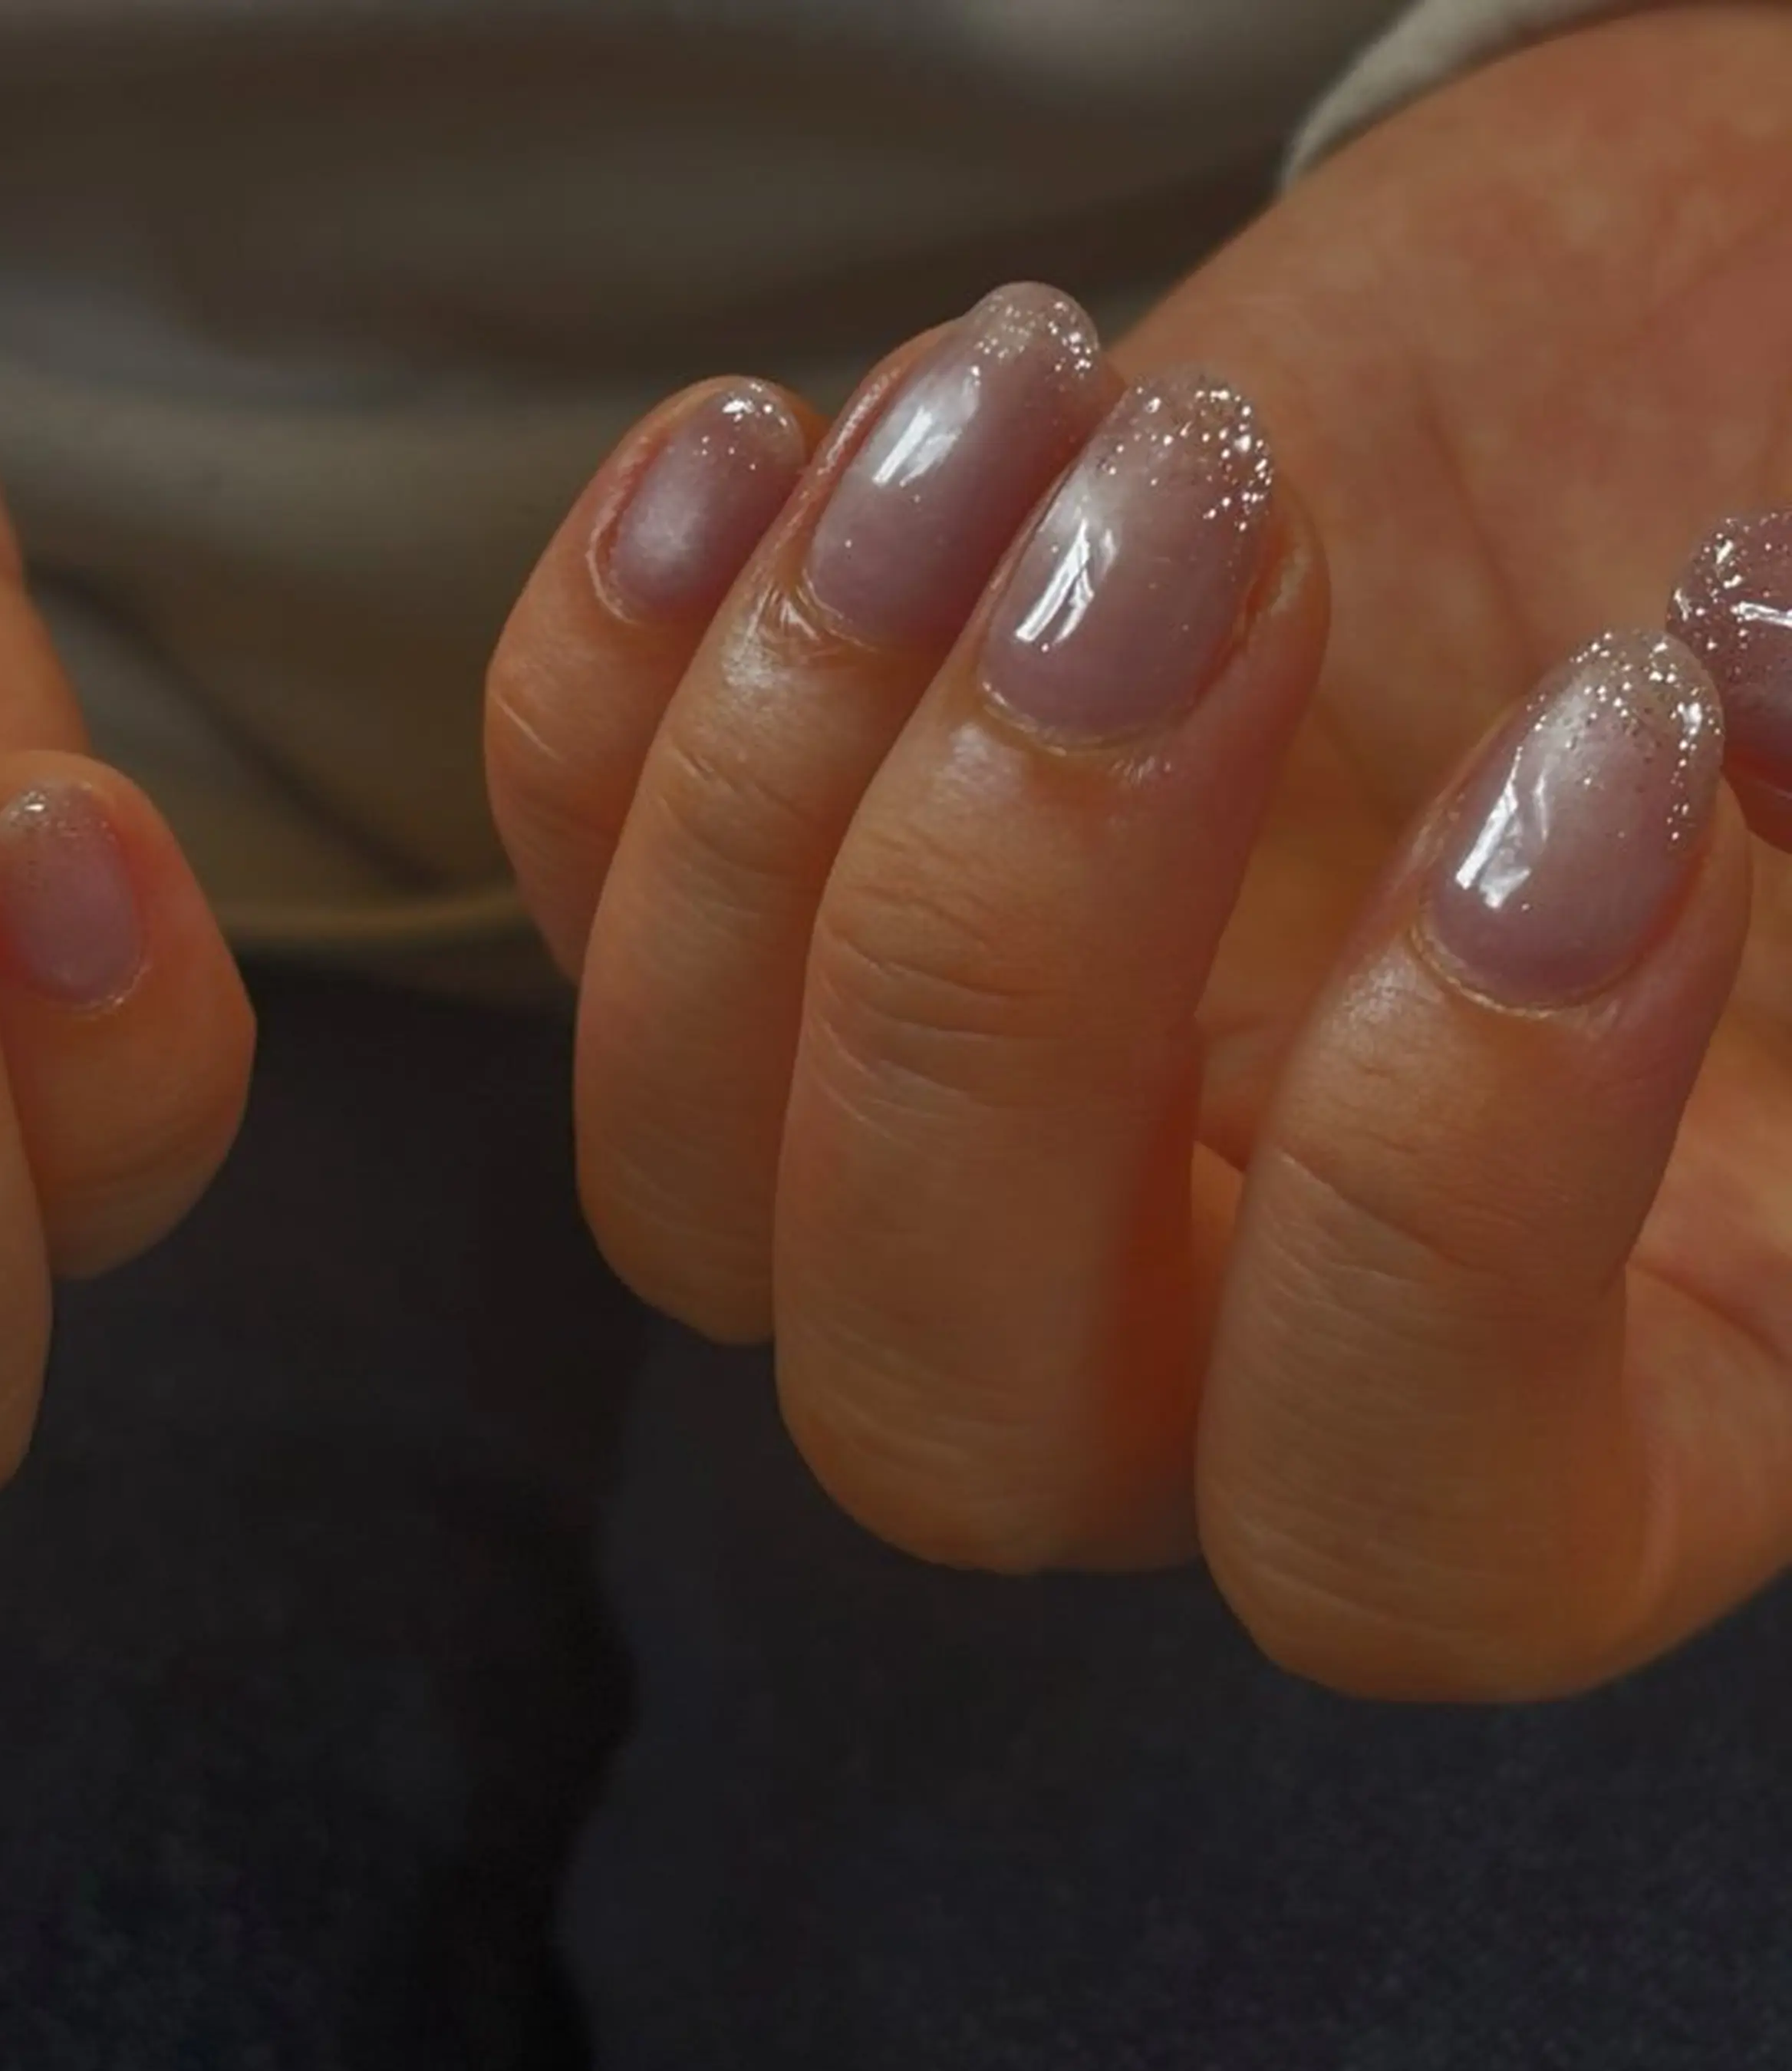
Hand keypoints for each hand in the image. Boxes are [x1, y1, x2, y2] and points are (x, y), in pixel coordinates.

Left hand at [484, 7, 1791, 1697]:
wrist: (1657, 357)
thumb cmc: (1791, 534)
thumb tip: (1728, 684)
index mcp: (1582, 1405)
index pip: (1396, 1547)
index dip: (1438, 1200)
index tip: (1602, 751)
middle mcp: (1203, 1356)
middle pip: (942, 1421)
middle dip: (1007, 950)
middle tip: (1200, 527)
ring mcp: (943, 1161)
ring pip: (685, 1188)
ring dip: (790, 765)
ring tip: (1024, 398)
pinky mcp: (770, 931)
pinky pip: (566, 906)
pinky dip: (608, 677)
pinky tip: (755, 435)